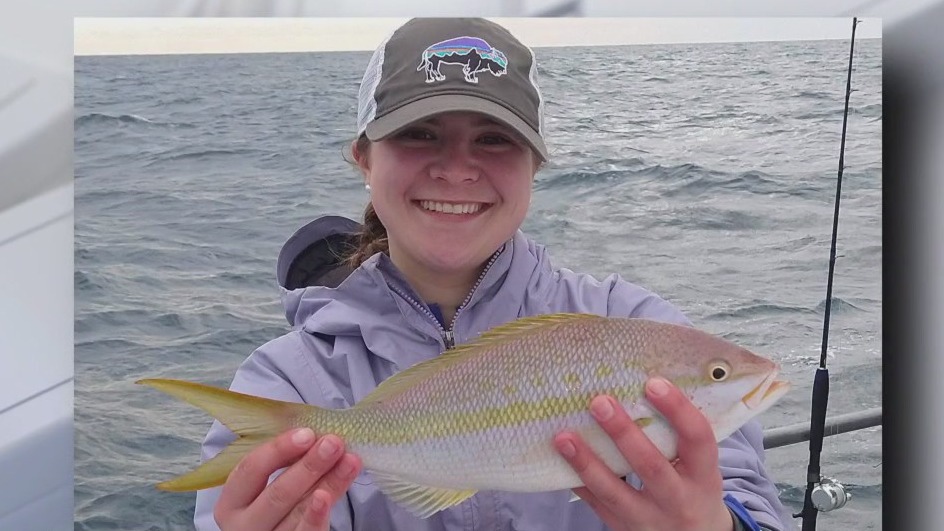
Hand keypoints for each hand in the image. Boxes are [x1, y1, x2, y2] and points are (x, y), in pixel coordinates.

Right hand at [214, 428, 361, 529]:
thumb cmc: (273, 505)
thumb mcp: (267, 485)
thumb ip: (286, 464)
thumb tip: (318, 438)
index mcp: (233, 500)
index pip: (251, 470)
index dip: (279, 450)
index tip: (307, 433)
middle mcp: (244, 524)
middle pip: (277, 493)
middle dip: (309, 465)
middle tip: (333, 443)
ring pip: (297, 513)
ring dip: (327, 484)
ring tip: (349, 462)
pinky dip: (317, 517)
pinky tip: (328, 497)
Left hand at [554, 377, 733, 530]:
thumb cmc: (693, 490)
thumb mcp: (699, 468)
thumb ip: (679, 436)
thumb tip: (645, 382)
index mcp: (703, 476)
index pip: (697, 440)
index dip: (678, 410)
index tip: (654, 383)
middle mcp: (677, 499)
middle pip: (651, 467)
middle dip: (623, 434)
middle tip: (600, 402)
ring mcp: (647, 518)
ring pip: (614, 491)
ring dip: (587, 462)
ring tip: (564, 436)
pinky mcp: (621, 526)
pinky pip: (595, 503)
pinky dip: (577, 480)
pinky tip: (559, 458)